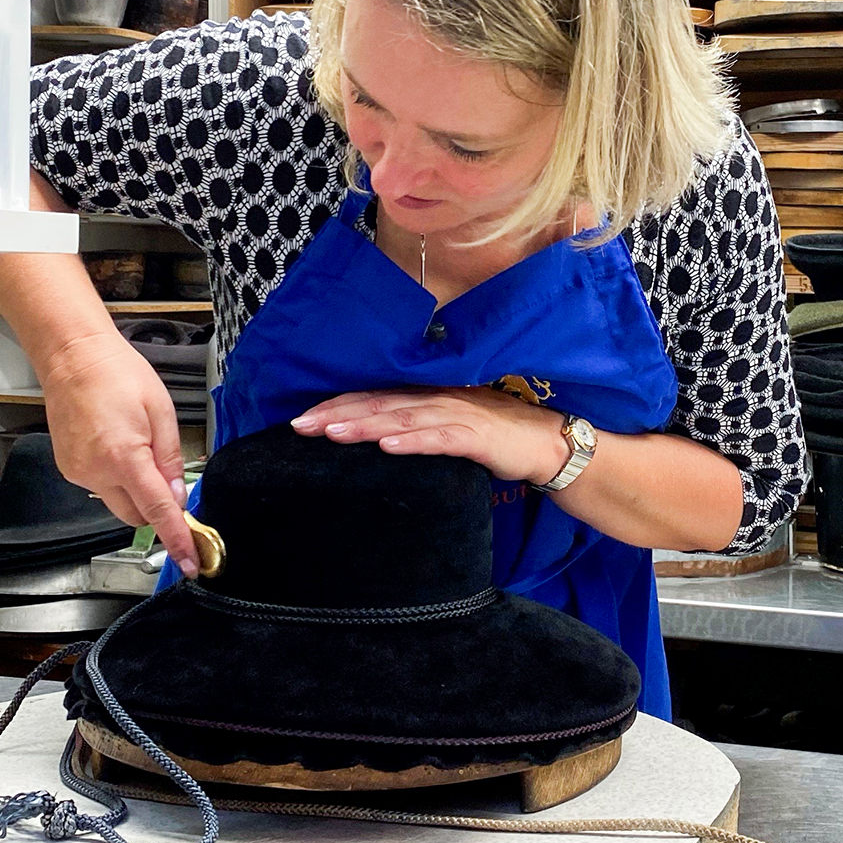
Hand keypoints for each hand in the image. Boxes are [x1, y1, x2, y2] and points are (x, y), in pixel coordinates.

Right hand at [37, 330, 201, 574]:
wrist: (73, 357)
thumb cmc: (119, 375)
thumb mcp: (161, 412)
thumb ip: (171, 459)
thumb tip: (179, 496)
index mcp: (124, 458)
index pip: (157, 512)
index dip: (176, 539)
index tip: (189, 562)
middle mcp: (96, 472)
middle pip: (135, 515)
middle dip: (155, 507)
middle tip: (166, 476)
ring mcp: (77, 471)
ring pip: (116, 503)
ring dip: (134, 491)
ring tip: (137, 447)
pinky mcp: (68, 467)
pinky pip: (99, 487)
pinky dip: (115, 478)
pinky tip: (117, 446)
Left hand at [293, 386, 573, 485]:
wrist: (544, 444)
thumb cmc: (493, 438)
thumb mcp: (446, 428)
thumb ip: (413, 429)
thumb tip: (372, 440)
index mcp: (425, 397)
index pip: (371, 398)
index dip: (335, 406)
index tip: (300, 420)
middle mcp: (435, 399)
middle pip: (377, 405)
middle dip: (336, 415)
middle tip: (299, 427)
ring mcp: (455, 415)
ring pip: (401, 419)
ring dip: (364, 425)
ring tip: (331, 434)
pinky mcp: (475, 437)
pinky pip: (438, 439)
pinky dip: (411, 441)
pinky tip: (387, 446)